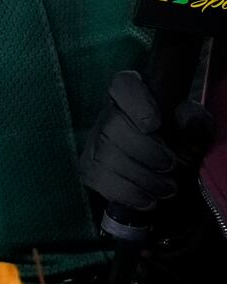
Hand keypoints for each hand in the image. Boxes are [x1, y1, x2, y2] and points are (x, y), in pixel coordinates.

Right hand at [80, 70, 214, 220]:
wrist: (167, 185)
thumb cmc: (178, 153)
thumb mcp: (194, 137)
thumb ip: (195, 123)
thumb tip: (185, 115)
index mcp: (135, 98)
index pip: (124, 85)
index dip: (135, 102)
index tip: (154, 124)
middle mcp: (109, 116)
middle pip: (112, 126)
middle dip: (146, 152)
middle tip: (170, 166)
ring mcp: (94, 143)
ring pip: (106, 155)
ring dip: (142, 177)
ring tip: (166, 188)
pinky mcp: (88, 169)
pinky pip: (99, 179)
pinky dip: (127, 192)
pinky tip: (147, 198)